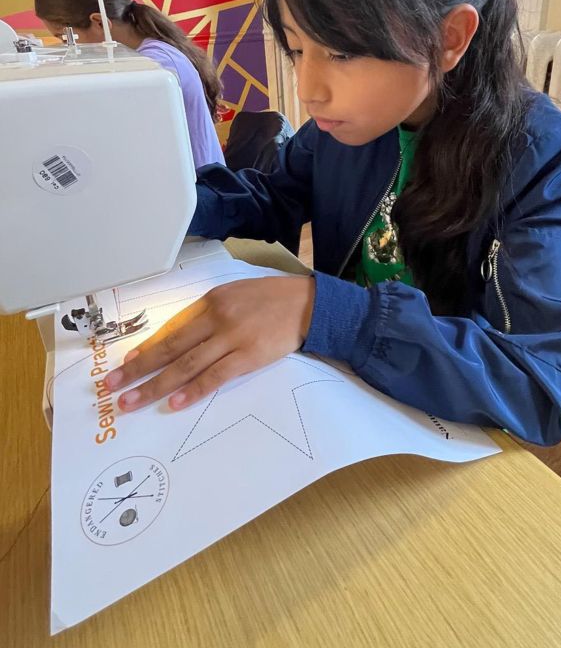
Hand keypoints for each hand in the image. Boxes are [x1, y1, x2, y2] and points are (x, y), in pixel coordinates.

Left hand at [104, 276, 315, 411]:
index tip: (125, 365)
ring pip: (186, 364)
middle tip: (113, 387)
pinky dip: (194, 390)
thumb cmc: (271, 300)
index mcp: (211, 300)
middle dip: (139, 370)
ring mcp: (232, 337)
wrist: (309, 303)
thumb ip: (209, 314)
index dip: (146, 349)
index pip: (171, 329)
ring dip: (156, 385)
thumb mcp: (235, 295)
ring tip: (133, 402)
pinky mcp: (250, 356)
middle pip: (170, 347)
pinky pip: (216, 376)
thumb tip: (178, 338)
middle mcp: (216, 317)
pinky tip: (175, 402)